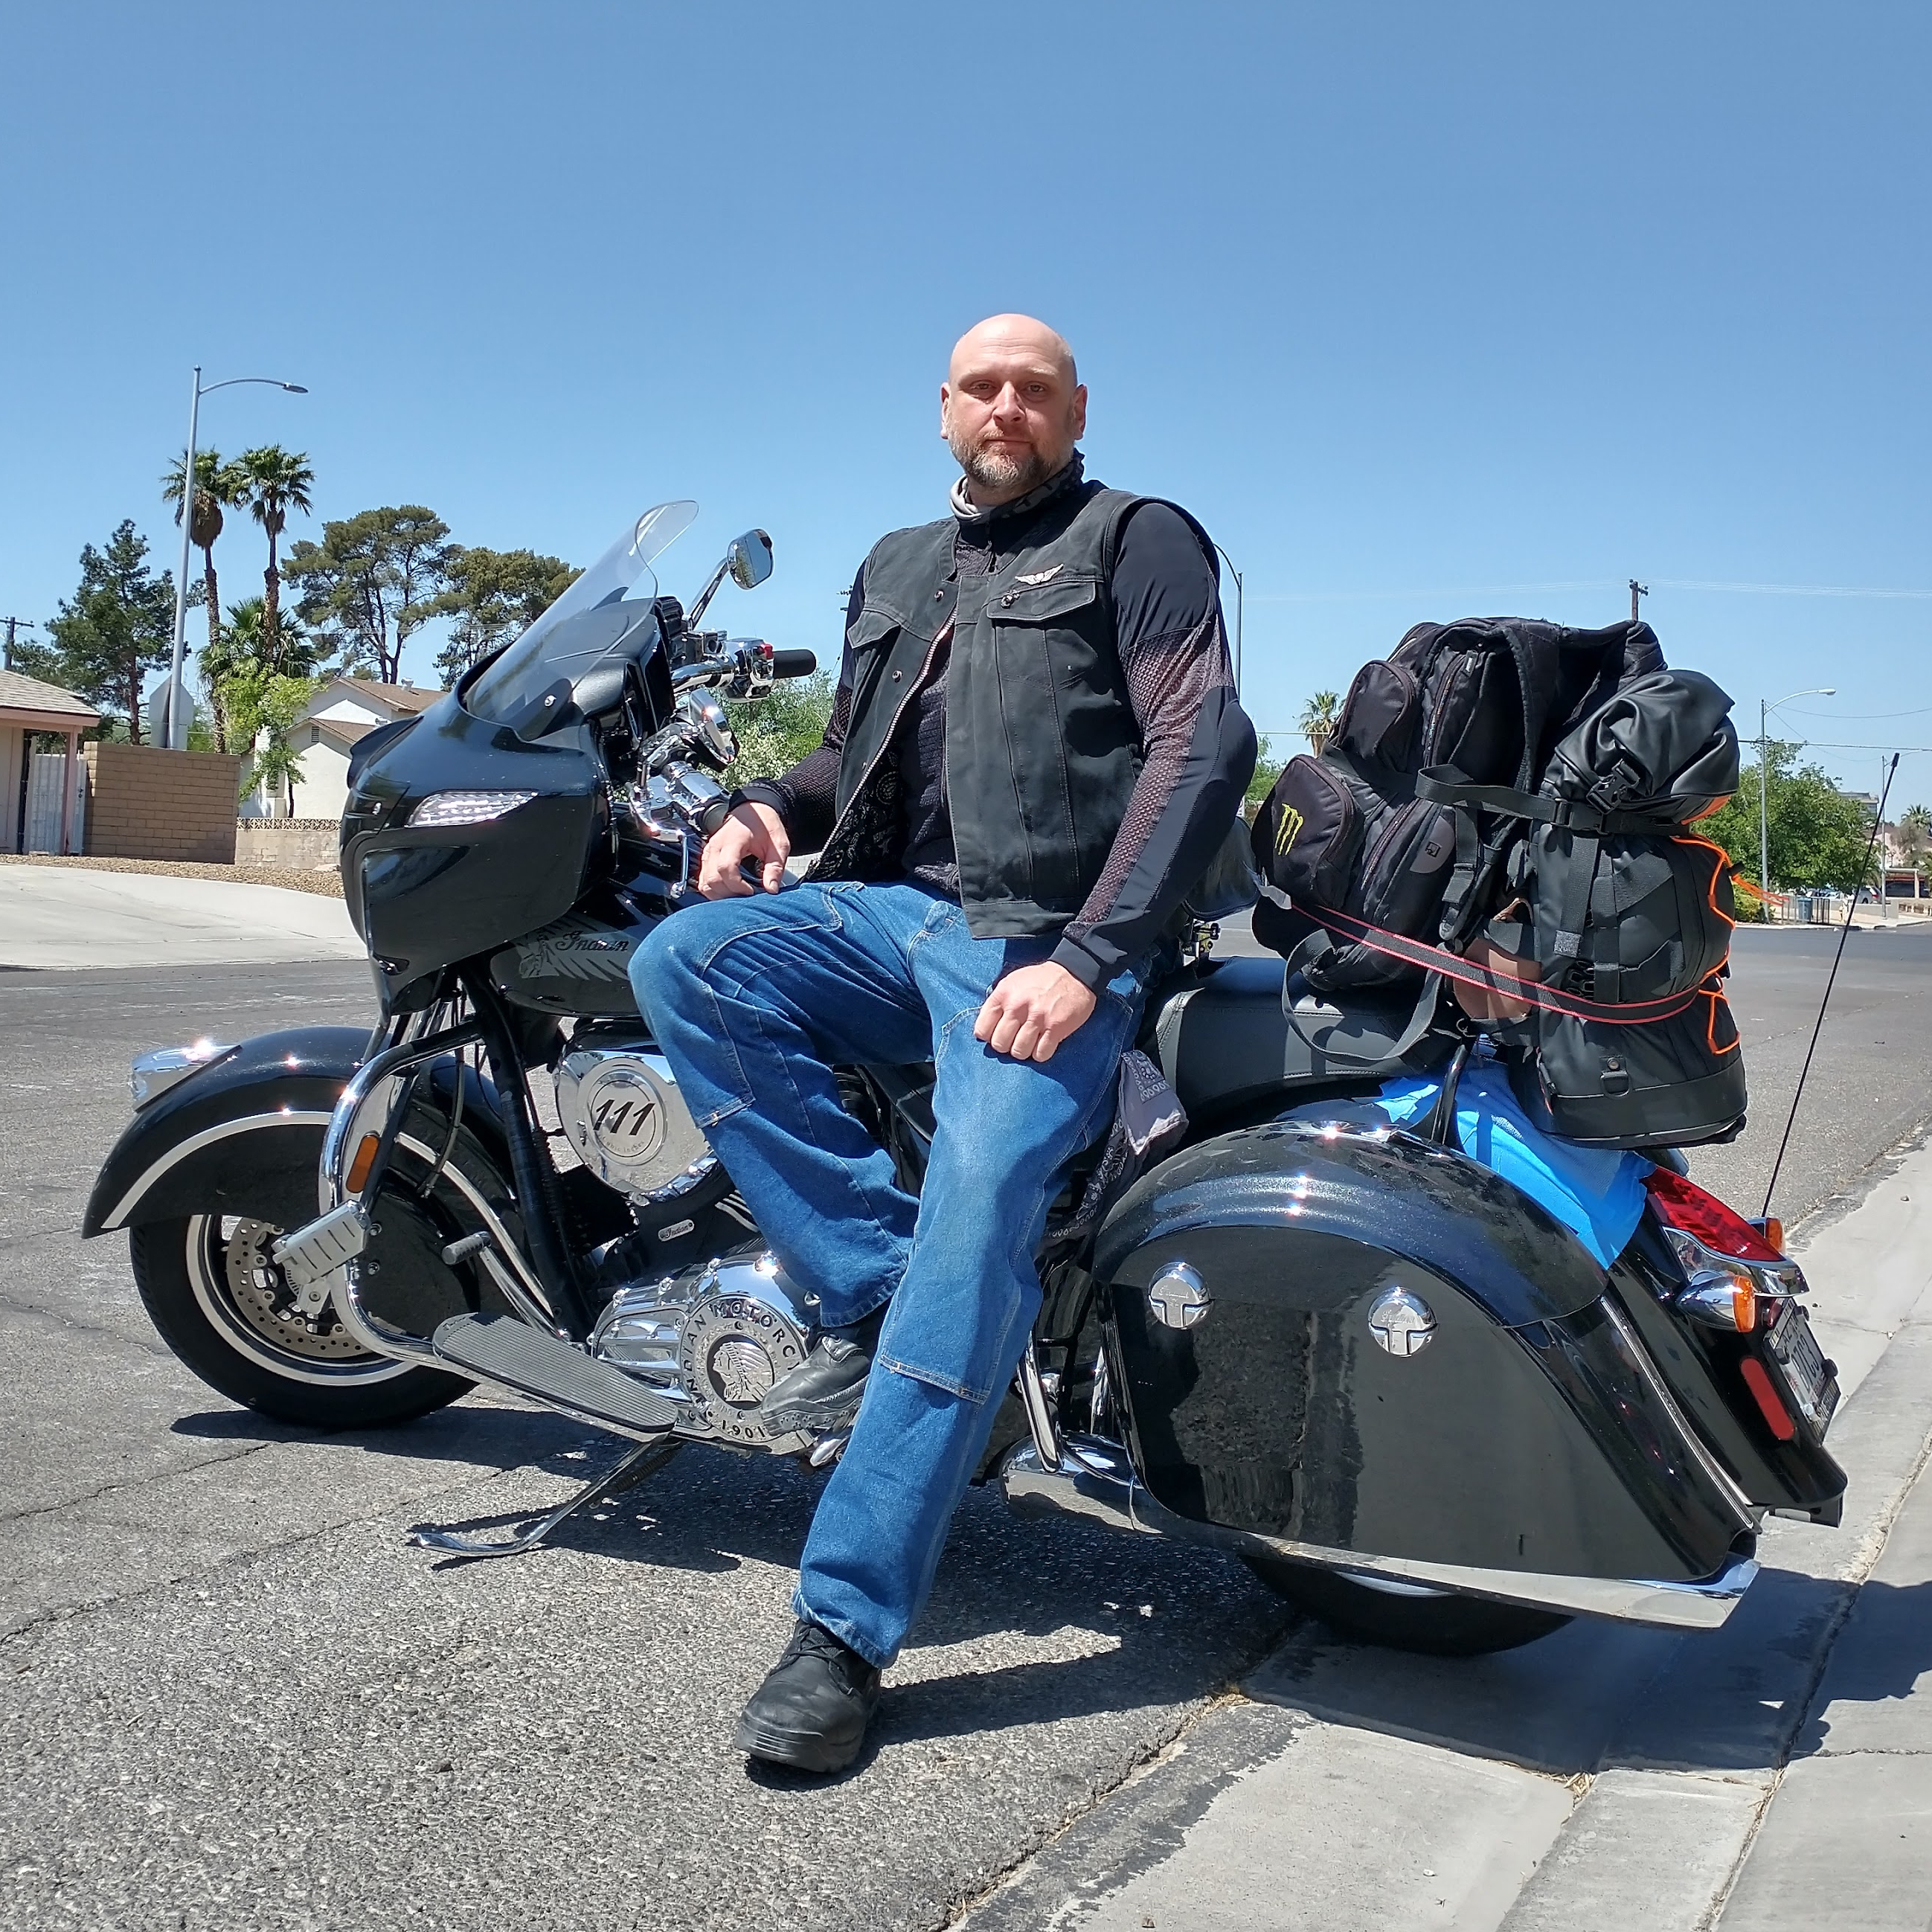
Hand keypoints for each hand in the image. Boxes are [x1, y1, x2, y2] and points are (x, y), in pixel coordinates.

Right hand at [697, 802, 790, 897]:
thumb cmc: (765, 825)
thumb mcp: (778, 845)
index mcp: (732, 840)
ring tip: (739, 894)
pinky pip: (703, 880)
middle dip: (729, 893)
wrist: (753, 811)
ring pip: (704, 882)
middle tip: (747, 895)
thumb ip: (775, 867)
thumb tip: (771, 889)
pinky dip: (714, 890)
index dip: (737, 885)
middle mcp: (715, 846)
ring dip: (720, 894)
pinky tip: (730, 891)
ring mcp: (708, 852)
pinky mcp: (706, 858)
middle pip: (712, 878)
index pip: (725, 867)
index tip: (752, 891)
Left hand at [973, 961, 1097, 1062]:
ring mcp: (1037, 1018)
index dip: (989, 1036)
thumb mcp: (1012, 983)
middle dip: (1006, 1046)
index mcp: (1003, 995)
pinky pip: (1041, 1054)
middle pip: (999, 1044)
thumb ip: (997, 1004)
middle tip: (1015, 1039)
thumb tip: (985, 1030)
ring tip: (1030, 1042)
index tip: (997, 1034)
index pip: (982, 1030)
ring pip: (1019, 1052)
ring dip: (1024, 1050)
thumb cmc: (1040, 980)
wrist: (1074, 972)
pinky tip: (1043, 1044)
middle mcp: (1017, 1006)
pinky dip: (1041, 1053)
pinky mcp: (1056, 1028)